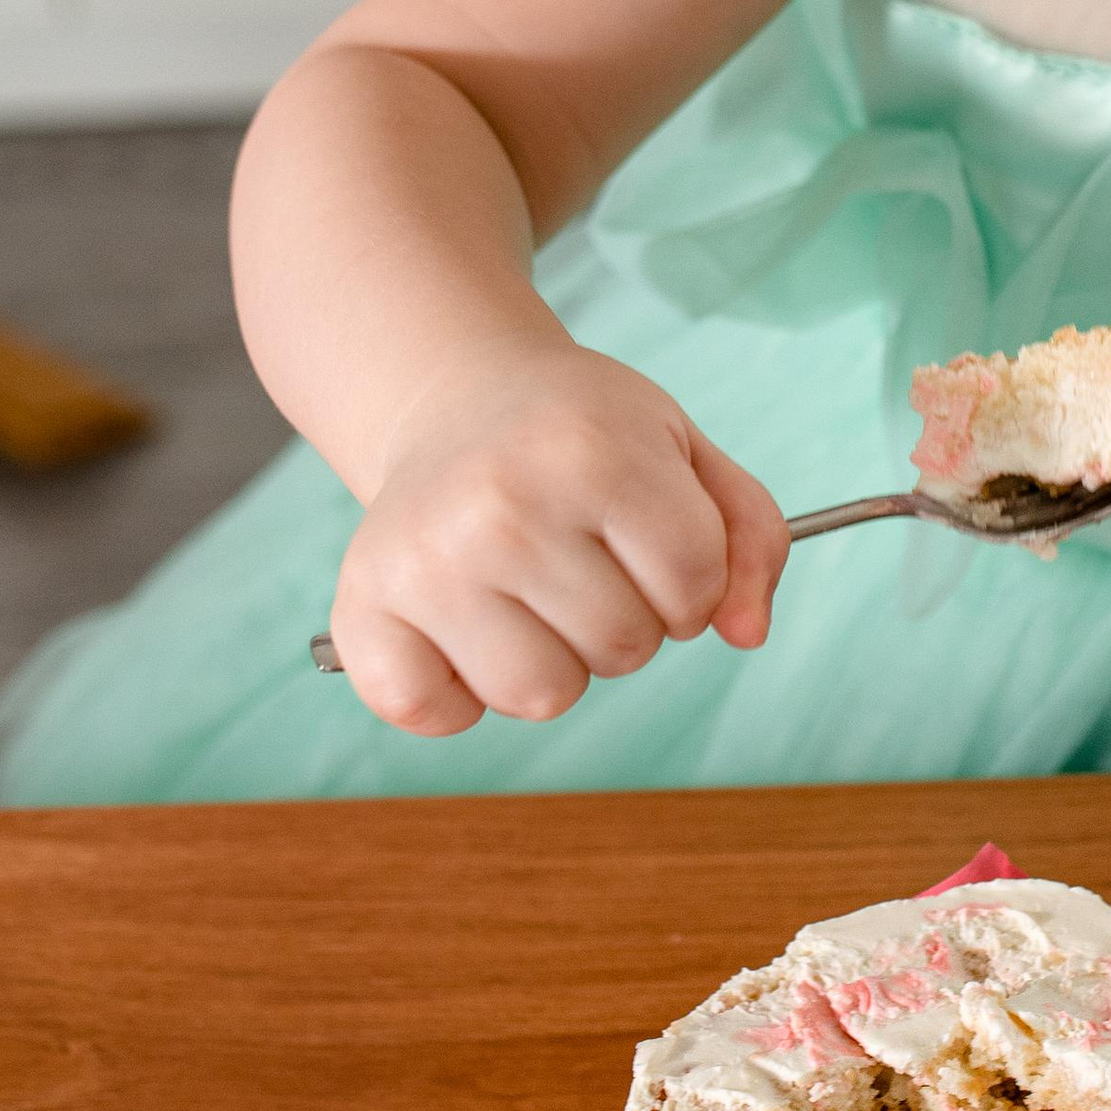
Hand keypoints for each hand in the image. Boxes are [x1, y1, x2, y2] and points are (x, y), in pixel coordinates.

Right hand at [326, 342, 788, 736]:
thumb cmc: (582, 435)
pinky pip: (430, 713)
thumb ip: (748, 535)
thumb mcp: (684, 450)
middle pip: (626, 648)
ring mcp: (423, 561)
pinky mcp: (362, 609)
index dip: (693, 582)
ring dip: (554, 662)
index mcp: (592, 452)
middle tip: (583, 558)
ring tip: (531, 592)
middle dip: (627, 619)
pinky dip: (455, 696)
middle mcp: (501, 505)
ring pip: (541, 696)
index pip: (696, 586)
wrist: (459, 397)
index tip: (654, 543)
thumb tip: (748, 633)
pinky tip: (464, 628)